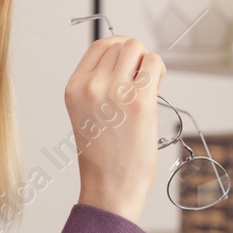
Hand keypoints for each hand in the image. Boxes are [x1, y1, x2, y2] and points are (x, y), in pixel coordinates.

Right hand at [65, 33, 164, 224]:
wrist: (110, 188)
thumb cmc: (104, 158)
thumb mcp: (86, 115)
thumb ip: (98, 86)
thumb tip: (127, 60)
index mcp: (74, 88)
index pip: (99, 45)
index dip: (119, 50)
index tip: (129, 64)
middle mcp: (91, 86)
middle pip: (122, 44)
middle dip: (135, 58)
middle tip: (139, 82)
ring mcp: (114, 91)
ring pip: (137, 48)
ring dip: (148, 63)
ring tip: (147, 87)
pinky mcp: (139, 100)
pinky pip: (154, 63)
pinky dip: (159, 72)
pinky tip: (156, 90)